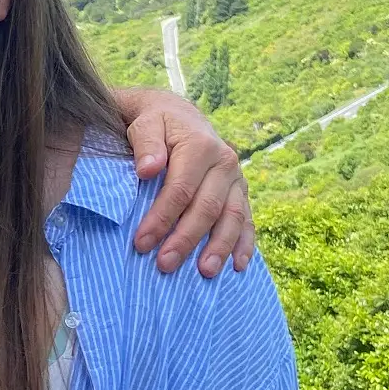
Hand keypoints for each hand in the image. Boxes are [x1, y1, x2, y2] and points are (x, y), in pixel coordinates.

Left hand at [118, 88, 253, 277]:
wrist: (178, 116)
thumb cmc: (155, 124)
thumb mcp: (145, 124)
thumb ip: (146, 144)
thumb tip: (148, 169)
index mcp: (200, 146)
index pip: (180, 190)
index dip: (161, 218)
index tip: (141, 243)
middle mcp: (224, 162)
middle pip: (206, 208)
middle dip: (185, 239)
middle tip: (164, 265)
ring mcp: (236, 179)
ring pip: (232, 217)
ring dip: (219, 247)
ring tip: (205, 273)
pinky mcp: (240, 192)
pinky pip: (247, 220)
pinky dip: (244, 244)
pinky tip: (238, 266)